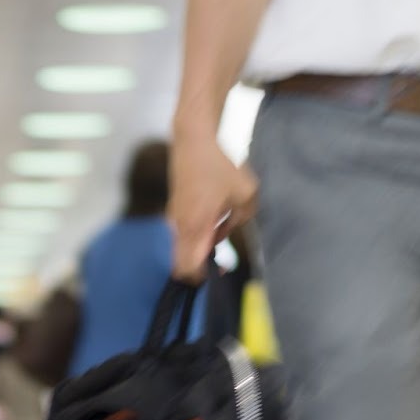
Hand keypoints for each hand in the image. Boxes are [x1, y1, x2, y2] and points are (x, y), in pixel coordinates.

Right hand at [170, 134, 258, 280]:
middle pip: (181, 263)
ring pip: (183, 247)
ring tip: (221, 227)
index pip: (188, 268)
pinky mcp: (173, 210)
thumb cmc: (220, 166)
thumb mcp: (246, 194)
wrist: (193, 141)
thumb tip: (227, 231)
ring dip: (199, 248)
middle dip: (198, 267)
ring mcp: (174, 218)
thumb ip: (241, 220)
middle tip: (219, 261)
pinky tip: (214, 215)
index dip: (199, 278)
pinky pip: (184, 232)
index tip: (216, 273)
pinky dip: (196, 233)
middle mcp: (180, 227)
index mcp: (196, 227)